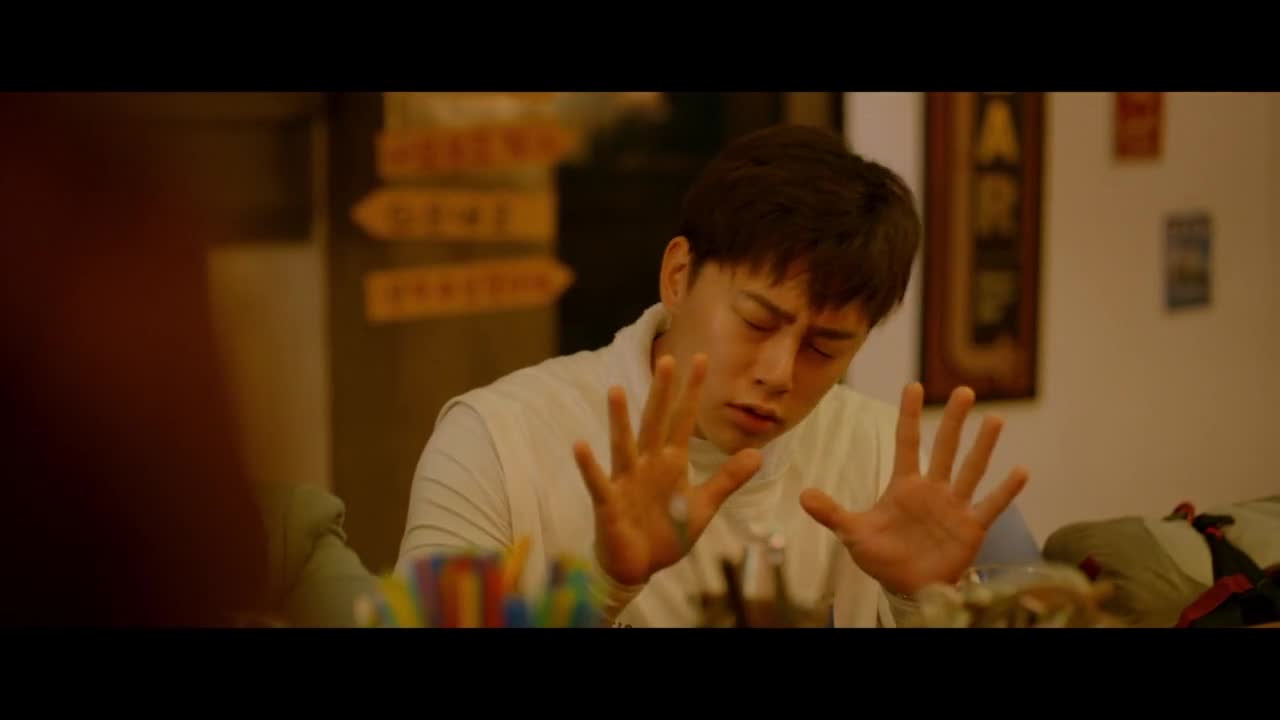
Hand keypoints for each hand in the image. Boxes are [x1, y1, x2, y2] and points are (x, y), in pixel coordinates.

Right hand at [572, 353, 762, 585]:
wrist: (639, 568)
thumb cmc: (666, 533)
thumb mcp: (703, 505)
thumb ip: (727, 479)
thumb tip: (758, 453)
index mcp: (670, 463)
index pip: (682, 420)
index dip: (691, 392)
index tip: (700, 360)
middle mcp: (647, 465)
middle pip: (655, 423)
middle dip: (662, 394)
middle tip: (668, 359)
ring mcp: (626, 482)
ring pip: (624, 445)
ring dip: (620, 420)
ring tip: (617, 390)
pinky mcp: (609, 504)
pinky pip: (599, 482)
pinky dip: (589, 466)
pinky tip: (580, 445)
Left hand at [800, 382, 1028, 596]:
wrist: (907, 587)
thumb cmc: (882, 556)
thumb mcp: (853, 533)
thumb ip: (832, 513)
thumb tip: (802, 496)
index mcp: (904, 485)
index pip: (907, 442)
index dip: (909, 415)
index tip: (913, 385)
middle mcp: (932, 489)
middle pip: (943, 447)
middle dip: (953, 420)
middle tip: (963, 390)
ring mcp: (954, 506)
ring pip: (969, 470)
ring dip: (982, 446)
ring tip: (994, 419)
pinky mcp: (971, 528)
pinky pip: (990, 505)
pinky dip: (1006, 490)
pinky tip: (1021, 470)